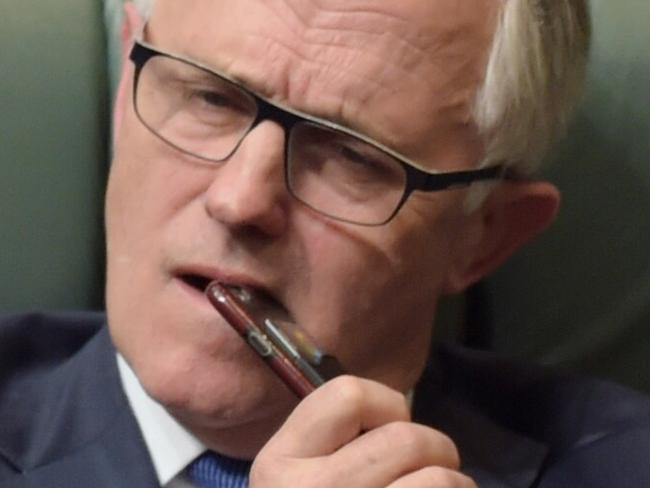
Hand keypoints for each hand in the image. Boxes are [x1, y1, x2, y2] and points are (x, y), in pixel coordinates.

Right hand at [250, 376, 475, 486]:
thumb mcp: (302, 477)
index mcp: (278, 464)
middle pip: (406, 438)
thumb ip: (337, 442)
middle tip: (435, 467)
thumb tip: (403, 418)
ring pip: (439, 481)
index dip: (385, 406)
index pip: (348, 395)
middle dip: (436, 449)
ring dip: (455, 485)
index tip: (387, 434)